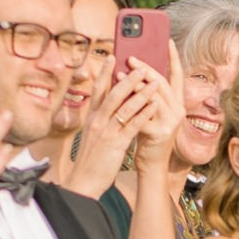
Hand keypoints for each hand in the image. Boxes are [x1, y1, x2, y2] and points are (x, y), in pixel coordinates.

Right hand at [55, 55, 176, 196]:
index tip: (112, 57)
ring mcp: (106, 132)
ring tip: (155, 81)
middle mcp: (97, 121)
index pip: (98, 90)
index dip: (104, 72)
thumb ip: (101, 118)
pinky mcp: (116, 144)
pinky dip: (144, 113)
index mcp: (91, 117)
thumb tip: (112, 104)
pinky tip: (154, 105)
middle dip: (127, 78)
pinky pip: (132, 125)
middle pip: (112, 94)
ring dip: (141, 93)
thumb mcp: (92, 134)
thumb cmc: (91, 158)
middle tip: (140, 64)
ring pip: (124, 107)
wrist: (84, 181)